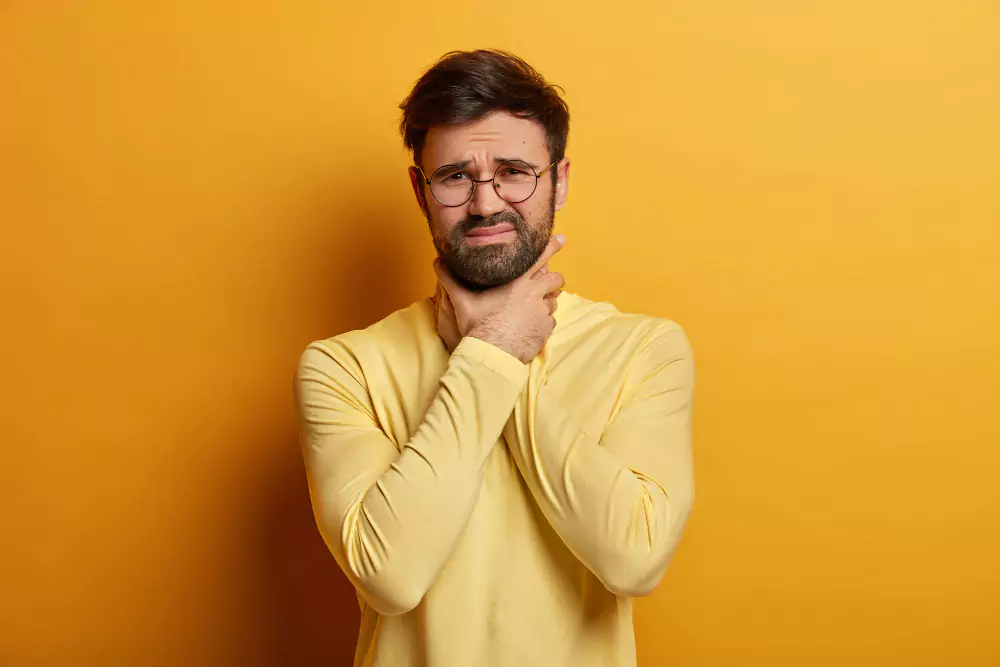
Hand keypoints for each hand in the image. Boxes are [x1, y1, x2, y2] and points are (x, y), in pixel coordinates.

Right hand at [434, 234, 566, 363]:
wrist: (492, 354)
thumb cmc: (478, 326)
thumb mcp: (462, 300)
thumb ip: (450, 279)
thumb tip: (437, 262)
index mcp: (517, 282)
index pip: (539, 258)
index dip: (552, 246)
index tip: (561, 239)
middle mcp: (534, 294)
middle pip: (555, 279)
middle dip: (554, 279)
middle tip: (551, 281)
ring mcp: (542, 313)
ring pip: (553, 301)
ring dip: (547, 301)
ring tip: (536, 307)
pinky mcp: (546, 330)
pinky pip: (551, 321)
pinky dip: (544, 321)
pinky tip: (532, 326)